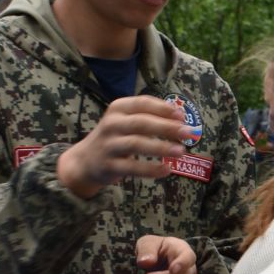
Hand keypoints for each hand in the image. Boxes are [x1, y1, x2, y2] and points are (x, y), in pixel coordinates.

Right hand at [55, 97, 191, 197]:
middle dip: (167, 127)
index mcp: (117, 108)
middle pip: (141, 123)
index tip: (182, 115)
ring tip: (180, 151)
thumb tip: (180, 116)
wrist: (85, 160)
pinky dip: (151, 169)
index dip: (163, 108)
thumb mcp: (125, 120)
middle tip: (188, 133)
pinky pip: (132, 168)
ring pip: (136, 144)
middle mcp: (111, 124)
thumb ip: (148, 116)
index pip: (142, 103)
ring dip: (160, 147)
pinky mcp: (109, 165)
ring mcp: (109, 145)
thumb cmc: (115, 137)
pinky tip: (167, 169)